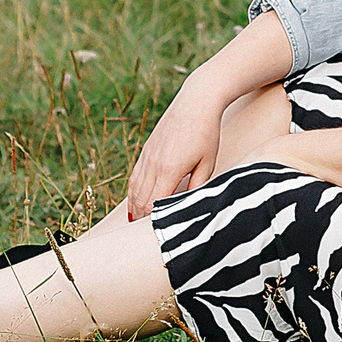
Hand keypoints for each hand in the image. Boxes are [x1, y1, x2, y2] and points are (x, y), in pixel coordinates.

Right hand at [123, 9, 295, 220]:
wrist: (197, 100)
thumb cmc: (207, 132)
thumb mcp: (208, 162)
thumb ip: (197, 187)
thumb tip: (188, 207)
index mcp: (169, 170)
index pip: (154, 205)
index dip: (152, 223)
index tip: (155, 238)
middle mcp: (153, 164)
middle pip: (140, 200)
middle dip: (140, 221)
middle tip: (141, 241)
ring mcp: (147, 156)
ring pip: (134, 189)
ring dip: (134, 208)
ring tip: (135, 228)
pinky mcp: (147, 150)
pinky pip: (135, 177)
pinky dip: (133, 193)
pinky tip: (134, 203)